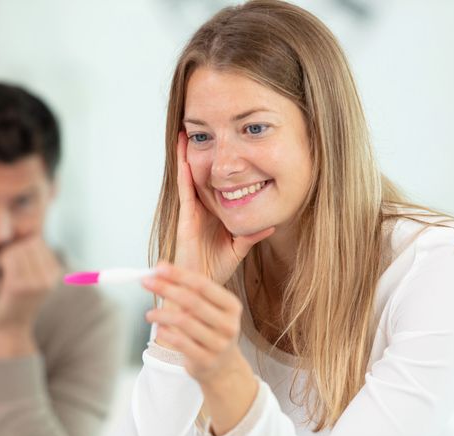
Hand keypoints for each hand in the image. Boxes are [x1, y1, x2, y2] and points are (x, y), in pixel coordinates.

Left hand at [0, 236, 61, 332]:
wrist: (11, 328)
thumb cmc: (17, 299)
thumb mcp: (33, 279)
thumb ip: (33, 259)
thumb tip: (27, 231)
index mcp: (54, 272)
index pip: (37, 242)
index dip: (21, 245)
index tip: (12, 256)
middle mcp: (49, 276)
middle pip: (29, 243)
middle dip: (14, 247)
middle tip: (3, 259)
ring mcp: (36, 281)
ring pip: (18, 249)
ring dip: (5, 253)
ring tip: (0, 264)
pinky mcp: (19, 286)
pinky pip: (8, 258)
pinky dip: (0, 259)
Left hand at [143, 262, 250, 385]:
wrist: (222, 367)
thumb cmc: (209, 330)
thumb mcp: (207, 308)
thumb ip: (187, 288)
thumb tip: (160, 267)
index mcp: (231, 306)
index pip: (202, 284)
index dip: (179, 275)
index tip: (158, 268)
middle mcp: (228, 324)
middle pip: (192, 301)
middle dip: (166, 289)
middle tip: (146, 282)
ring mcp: (219, 344)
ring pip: (183, 322)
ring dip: (161, 314)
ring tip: (150, 314)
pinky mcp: (206, 360)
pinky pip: (181, 343)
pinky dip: (166, 333)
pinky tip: (159, 329)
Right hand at [174, 132, 274, 284]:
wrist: (198, 288)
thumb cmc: (213, 271)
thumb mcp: (238, 249)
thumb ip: (251, 235)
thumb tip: (270, 224)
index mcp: (211, 216)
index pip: (213, 186)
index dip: (215, 167)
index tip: (220, 148)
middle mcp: (200, 211)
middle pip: (199, 176)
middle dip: (197, 155)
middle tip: (199, 130)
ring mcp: (191, 213)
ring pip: (188, 179)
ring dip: (186, 157)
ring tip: (185, 134)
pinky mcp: (185, 220)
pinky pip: (185, 192)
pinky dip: (184, 174)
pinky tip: (185, 157)